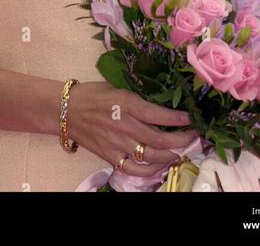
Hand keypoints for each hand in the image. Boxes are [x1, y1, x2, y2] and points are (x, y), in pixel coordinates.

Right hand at [66, 82, 199, 176]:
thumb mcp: (119, 89)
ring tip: (179, 152)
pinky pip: (134, 168)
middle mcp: (125, 125)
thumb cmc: (93, 94)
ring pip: (150, 157)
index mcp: (127, 104)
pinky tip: (159, 165)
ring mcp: (117, 144)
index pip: (159, 115)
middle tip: (193, 137)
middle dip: (181, 140)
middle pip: (159, 139)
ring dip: (170, 156)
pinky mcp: (110, 156)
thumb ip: (138, 100)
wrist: (66, 110)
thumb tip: (162, 107)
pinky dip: (150, 170)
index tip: (191, 119)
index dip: (178, 119)